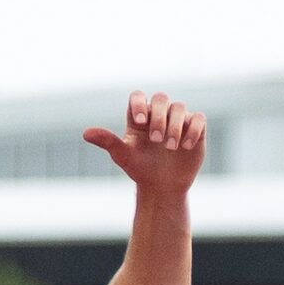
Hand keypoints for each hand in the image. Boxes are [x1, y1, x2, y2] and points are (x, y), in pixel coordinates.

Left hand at [84, 92, 206, 197]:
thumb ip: (107, 142)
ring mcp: (178, 120)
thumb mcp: (123, 156)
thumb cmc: (140, 169)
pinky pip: (198, 119)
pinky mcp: (195, 129)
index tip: (139, 121)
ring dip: (175, 126)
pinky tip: (186, 146)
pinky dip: (193, 129)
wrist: (162, 187)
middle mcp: (159, 114)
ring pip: (180, 108)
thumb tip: (85, 134)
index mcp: (139, 116)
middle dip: (159, 117)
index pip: (138, 97)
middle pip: (161, 99)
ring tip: (170, 147)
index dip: (139, 104)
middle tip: (156, 139)